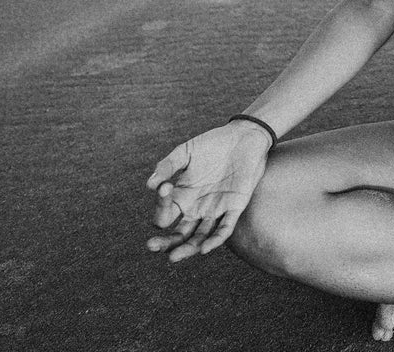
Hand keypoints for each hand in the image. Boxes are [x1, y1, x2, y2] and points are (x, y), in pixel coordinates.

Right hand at [145, 122, 271, 261]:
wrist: (244, 136)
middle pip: (179, 234)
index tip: (165, 188)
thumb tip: (150, 185)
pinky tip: (203, 249)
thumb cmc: (212, 143)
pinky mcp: (235, 208)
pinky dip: (215, 240)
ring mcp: (216, 210)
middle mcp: (197, 207)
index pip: (165, 214)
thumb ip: (168, 166)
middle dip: (165, 242)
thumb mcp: (186, 152)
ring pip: (199, 237)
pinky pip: (224, 229)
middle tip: (151, 246)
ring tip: (174, 257)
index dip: (161, 206)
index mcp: (182, 195)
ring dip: (187, 248)